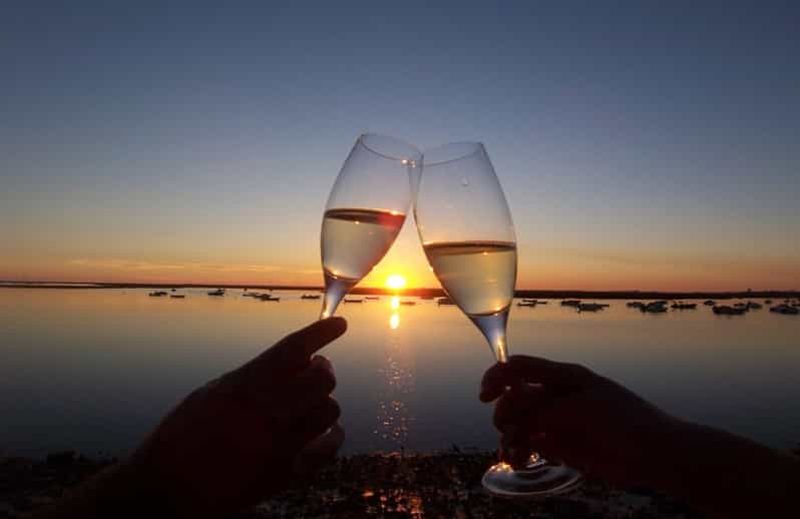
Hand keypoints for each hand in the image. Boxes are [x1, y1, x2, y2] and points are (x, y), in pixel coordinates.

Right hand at [125, 317, 347, 516]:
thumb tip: (295, 360)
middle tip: (316, 369)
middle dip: (323, 369)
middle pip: (322, 378)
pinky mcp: (285, 474)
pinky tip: (326, 431)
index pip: (294, 349)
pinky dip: (331, 435)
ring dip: (324, 401)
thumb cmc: (183, 434)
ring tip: (311, 402)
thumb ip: (253, 376)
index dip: (321, 332)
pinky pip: (329, 447)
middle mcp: (267, 412)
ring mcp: (279, 445)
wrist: (166, 488)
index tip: (339, 324)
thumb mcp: (212, 392)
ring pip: (330, 410)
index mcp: (244, 386)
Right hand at [480, 355, 677, 486]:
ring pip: (518, 424)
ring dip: (508, 436)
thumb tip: (511, 409)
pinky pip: (529, 445)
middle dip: (504, 413)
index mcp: (562, 376)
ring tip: (513, 455)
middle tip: (509, 430)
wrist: (654, 453)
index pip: (520, 368)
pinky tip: (517, 461)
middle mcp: (555, 395)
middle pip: (513, 398)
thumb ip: (543, 408)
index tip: (485, 396)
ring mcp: (557, 420)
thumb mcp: (580, 409)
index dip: (497, 377)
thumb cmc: (623, 421)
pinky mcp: (560, 445)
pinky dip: (518, 452)